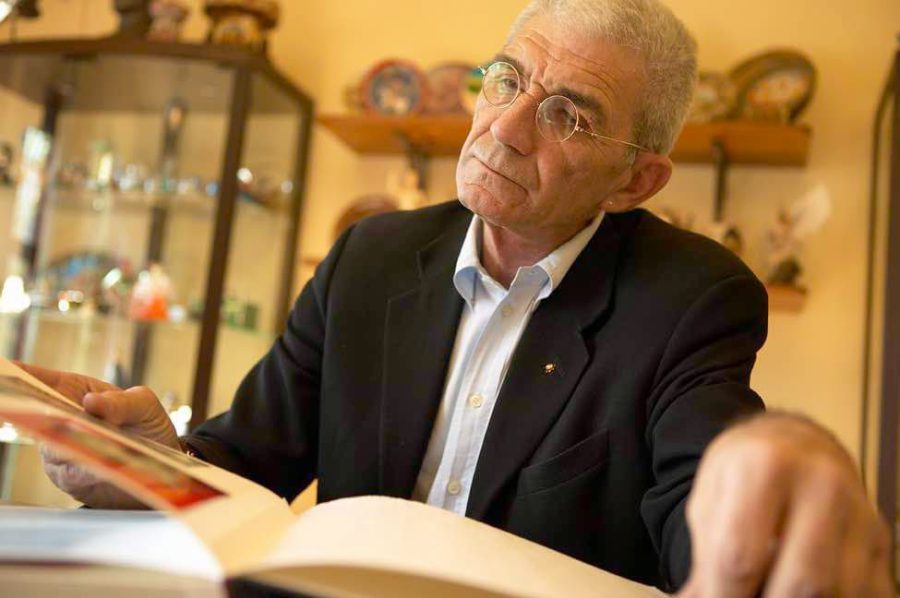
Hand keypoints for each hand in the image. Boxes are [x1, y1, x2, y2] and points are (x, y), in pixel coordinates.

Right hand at [19, 363, 180, 508]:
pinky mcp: (68, 478)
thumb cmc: (146, 425)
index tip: (8, 370)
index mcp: (73, 391)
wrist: (162, 467)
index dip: (20, 375)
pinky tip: (99, 470)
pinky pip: (71, 474)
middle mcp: (59, 420)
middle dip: (38, 414)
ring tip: (94, 444)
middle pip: (36, 416)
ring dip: (72, 446)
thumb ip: (121, 402)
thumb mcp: (143, 405)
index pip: (39, 379)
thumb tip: (91, 402)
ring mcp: (59, 450)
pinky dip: (85, 470)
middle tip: (56, 416)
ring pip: (53, 449)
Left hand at [679, 413, 891, 597]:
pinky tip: (802, 593)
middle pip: (802, 583)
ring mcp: (858, 512)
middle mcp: (822, 484)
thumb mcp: (709, 499)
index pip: (739, 557)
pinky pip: (867, 592)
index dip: (723, 596)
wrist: (795, 442)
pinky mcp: (880, 537)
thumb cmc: (744, 474)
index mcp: (764, 466)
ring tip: (769, 590)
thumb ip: (705, 555)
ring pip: (839, 593)